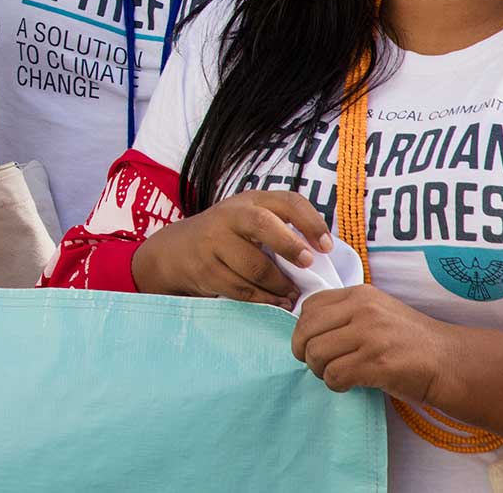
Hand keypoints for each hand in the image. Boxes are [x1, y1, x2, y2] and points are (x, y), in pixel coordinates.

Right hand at [129, 191, 331, 304]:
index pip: (287, 201)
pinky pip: (241, 288)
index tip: (326, 247)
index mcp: (251, 201)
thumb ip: (281, 228)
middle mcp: (230, 215)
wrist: (176, 251)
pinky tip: (274, 301)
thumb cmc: (228, 238)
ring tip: (291, 295)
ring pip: (254, 265)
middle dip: (290, 246)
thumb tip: (325, 255)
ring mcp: (214, 240)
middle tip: (307, 264)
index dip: (311, 222)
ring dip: (279, 285)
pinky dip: (262, 298)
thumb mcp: (250, 222)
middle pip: (263, 223)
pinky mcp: (205, 268)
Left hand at [294, 285, 460, 405]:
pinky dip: (334, 384)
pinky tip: (347, 385)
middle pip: (307, 331)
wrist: (451, 363)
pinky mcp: (378, 363)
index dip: (304, 330)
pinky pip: (334, 375)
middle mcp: (363, 310)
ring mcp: (371, 336)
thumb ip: (345, 314)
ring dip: (319, 370)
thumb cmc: (410, 342)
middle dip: (305, 352)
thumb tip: (306, 330)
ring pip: (316, 354)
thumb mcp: (378, 312)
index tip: (313, 343)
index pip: (309, 307)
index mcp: (360, 294)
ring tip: (336, 374)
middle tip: (319, 365)